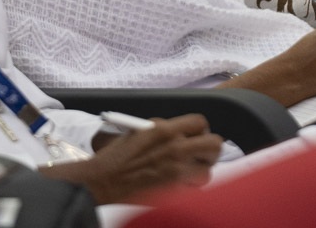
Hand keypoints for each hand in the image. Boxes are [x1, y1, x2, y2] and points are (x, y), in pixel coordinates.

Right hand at [74, 115, 222, 204]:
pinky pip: (194, 191)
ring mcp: (176, 173)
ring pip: (207, 173)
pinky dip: (187, 190)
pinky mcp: (173, 194)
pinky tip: (175, 187)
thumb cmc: (117, 157)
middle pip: (215, 145)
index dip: (201, 130)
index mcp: (165, 130)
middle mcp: (175, 149)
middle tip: (202, 156)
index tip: (197, 136)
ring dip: (198, 174)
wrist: (100, 182)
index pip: (200, 122)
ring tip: (184, 175)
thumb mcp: (141, 131)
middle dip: (210, 151)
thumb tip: (185, 132)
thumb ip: (166, 129)